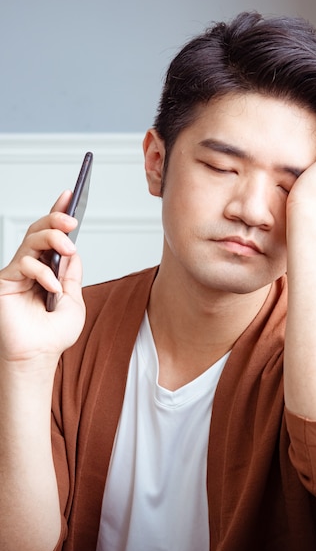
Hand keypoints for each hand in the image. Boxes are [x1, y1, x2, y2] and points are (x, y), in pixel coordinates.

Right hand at [0, 191, 85, 371]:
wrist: (40, 356)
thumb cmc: (54, 335)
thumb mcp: (74, 300)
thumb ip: (73, 275)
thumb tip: (74, 252)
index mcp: (48, 268)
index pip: (53, 235)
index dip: (59, 213)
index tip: (70, 195)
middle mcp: (31, 267)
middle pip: (39, 231)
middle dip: (56, 220)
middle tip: (72, 222)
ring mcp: (16, 272)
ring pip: (31, 241)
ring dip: (52, 239)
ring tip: (67, 249)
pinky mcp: (5, 281)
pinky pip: (24, 264)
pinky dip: (42, 273)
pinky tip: (52, 287)